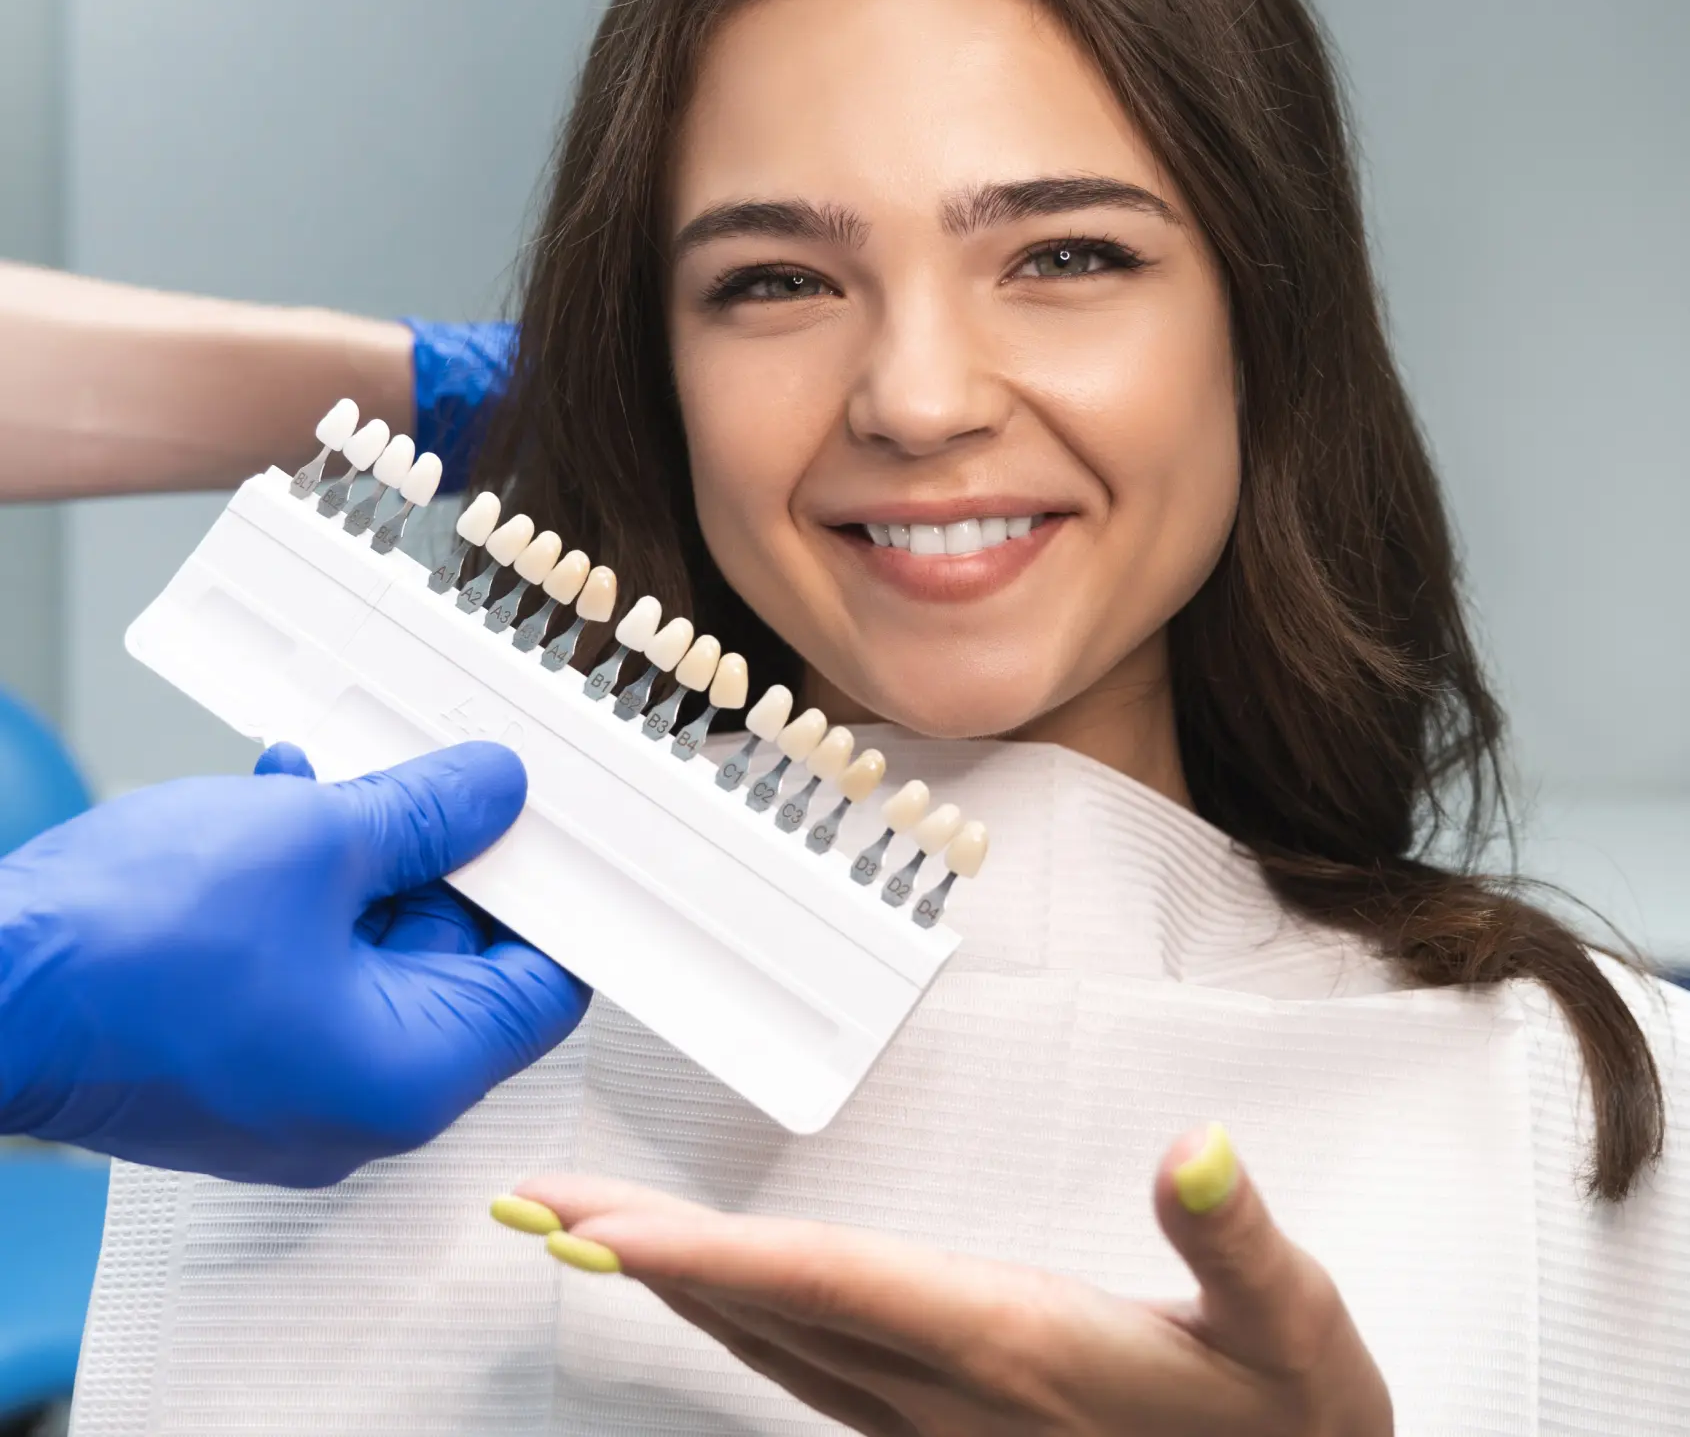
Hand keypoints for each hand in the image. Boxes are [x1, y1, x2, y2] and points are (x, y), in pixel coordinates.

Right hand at [0, 741, 589, 1184]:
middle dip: (449, 859)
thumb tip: (494, 792)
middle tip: (444, 779)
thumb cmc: (129, 948)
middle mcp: (359, 1103)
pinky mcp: (229, 1062)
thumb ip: (428, 814)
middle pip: (457, 964)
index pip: (543, 990)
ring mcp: (289, 1088)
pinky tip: (280, 803)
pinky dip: (307, 890)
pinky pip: (306, 967)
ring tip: (339, 778)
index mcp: (411, 1075)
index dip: (557, 899)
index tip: (551, 830)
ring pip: (372, 952)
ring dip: (368, 858)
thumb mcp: (318, 841)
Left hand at [507, 1126, 1391, 1434]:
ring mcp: (937, 1426)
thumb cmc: (1289, 1421)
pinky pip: (808, 1375)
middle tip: (541, 1207)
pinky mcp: (945, 1432)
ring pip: (773, 1350)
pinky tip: (717, 1298)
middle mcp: (948, 1394)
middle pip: (766, 1313)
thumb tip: (1196, 1148)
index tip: (600, 1230)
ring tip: (595, 1235)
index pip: (828, 1286)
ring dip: (676, 1288)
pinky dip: (741, 1323)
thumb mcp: (1293, 1327)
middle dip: (646, 1257)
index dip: (706, 1257)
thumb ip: (1235, 1238)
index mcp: (1010, 1345)